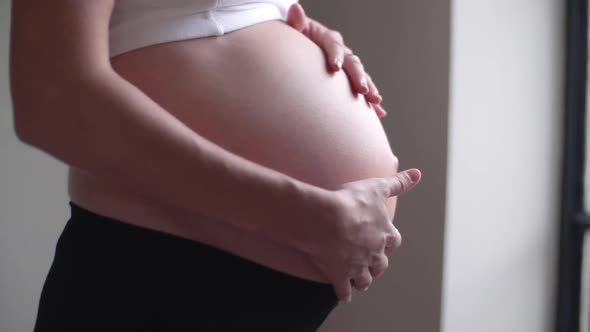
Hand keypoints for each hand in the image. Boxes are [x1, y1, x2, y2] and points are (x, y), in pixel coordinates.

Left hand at [286, 3, 386, 118]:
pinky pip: (361, 88)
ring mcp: (347, 64)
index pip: (333, 45)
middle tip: (362, 90)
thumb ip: (296, 22)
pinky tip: (379, 112)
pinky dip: (369, 101)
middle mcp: (341, 51)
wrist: (301, 44)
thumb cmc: (295, 37)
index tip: (334, 68)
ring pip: (361, 76)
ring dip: (369, 88)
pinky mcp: (348, 78)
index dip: (335, 55)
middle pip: (352, 63)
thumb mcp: (294, 29)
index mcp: (327, 38)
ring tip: (376, 100)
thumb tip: (295, 8)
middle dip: (358, 77)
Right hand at [301, 169, 420, 302]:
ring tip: (360, 282)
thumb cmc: (351, 202)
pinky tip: (343, 295)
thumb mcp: (376, 187)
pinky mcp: (340, 275)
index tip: (387, 243)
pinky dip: (344, 293)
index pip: (393, 241)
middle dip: (378, 266)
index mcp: (384, 233)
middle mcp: (374, 252)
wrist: (327, 220)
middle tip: (373, 266)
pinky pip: (344, 290)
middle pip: (381, 264)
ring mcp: (357, 266)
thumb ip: (398, 183)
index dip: (389, 242)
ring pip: (365, 279)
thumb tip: (417, 174)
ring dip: (364, 280)